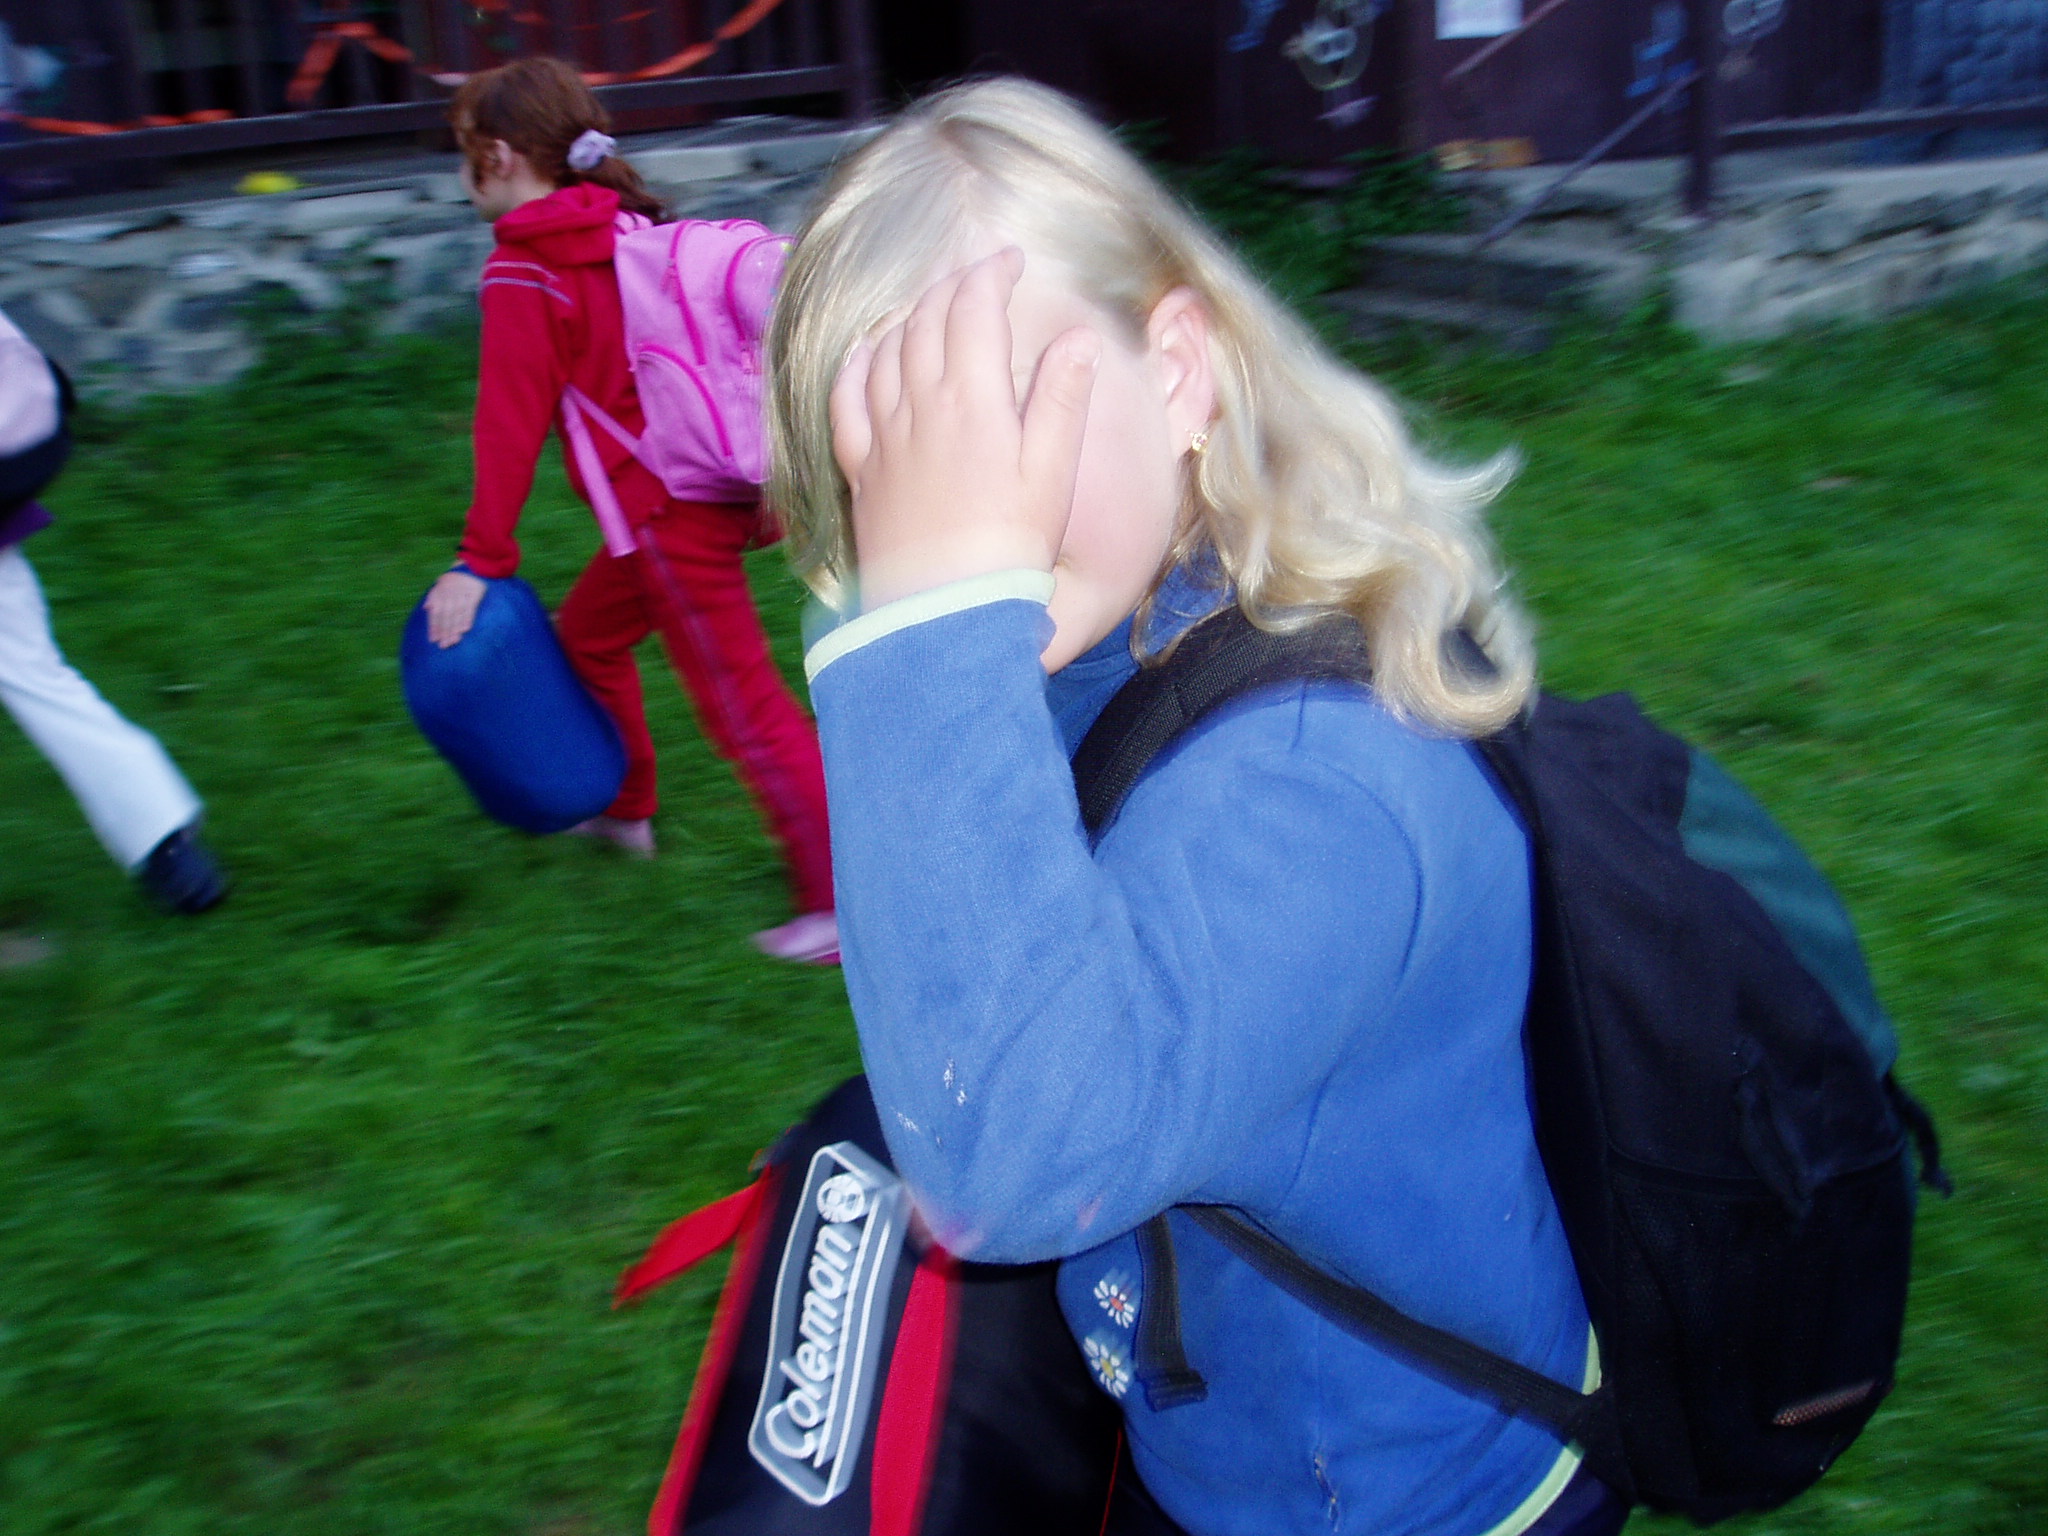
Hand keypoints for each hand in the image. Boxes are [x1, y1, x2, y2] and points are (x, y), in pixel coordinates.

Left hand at [426, 569, 487, 647]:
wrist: (473, 565)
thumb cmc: (455, 578)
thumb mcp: (441, 583)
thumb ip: (433, 596)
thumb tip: (426, 608)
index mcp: (440, 593)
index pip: (435, 612)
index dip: (434, 626)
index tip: (433, 640)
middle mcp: (449, 594)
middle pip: (446, 615)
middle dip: (444, 631)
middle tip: (444, 645)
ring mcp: (461, 594)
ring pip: (457, 614)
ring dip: (455, 628)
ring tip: (454, 641)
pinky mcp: (474, 593)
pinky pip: (470, 607)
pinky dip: (468, 618)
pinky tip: (465, 629)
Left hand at [829, 247, 1099, 610]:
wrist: (945, 614)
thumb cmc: (1010, 550)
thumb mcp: (1053, 473)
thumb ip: (1061, 399)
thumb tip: (1079, 338)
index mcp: (973, 400)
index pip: (974, 309)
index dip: (991, 273)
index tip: (1011, 261)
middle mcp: (920, 406)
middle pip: (928, 320)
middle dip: (953, 286)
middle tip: (979, 279)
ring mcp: (884, 437)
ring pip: (887, 350)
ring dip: (910, 315)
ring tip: (933, 305)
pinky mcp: (862, 470)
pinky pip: (847, 398)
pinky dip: (858, 363)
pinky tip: (867, 353)